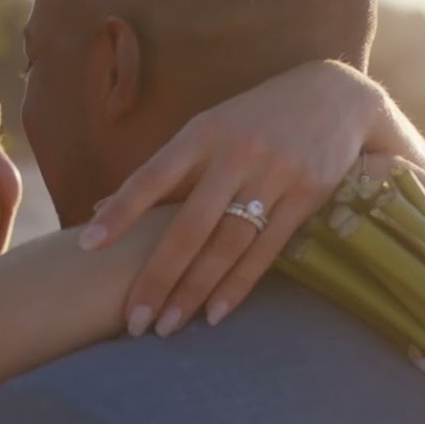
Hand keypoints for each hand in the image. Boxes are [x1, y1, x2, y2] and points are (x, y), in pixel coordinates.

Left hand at [81, 60, 386, 335]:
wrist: (337, 96)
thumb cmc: (253, 119)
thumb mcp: (206, 130)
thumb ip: (161, 172)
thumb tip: (100, 208)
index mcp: (201, 134)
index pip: (152, 177)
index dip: (120, 213)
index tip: (87, 247)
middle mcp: (235, 154)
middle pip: (189, 226)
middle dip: (158, 276)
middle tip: (133, 321)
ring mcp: (274, 175)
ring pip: (226, 245)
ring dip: (194, 291)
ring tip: (167, 327)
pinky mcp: (307, 196)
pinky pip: (266, 251)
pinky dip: (237, 285)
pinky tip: (213, 314)